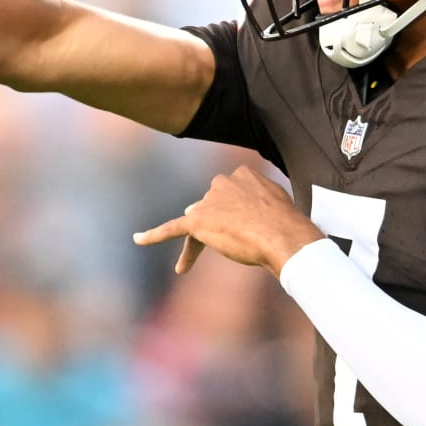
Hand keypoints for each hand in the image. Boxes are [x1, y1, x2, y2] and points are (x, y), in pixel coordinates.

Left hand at [132, 165, 322, 276]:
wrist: (283, 236)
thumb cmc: (287, 225)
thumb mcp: (277, 203)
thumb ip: (257, 201)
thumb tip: (235, 211)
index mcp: (241, 174)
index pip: (231, 193)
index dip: (240, 212)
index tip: (253, 223)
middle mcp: (221, 183)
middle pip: (212, 206)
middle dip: (223, 221)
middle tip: (244, 235)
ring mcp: (208, 202)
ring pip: (199, 222)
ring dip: (207, 237)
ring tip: (218, 251)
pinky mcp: (197, 222)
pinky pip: (171, 228)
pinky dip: (153, 235)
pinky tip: (137, 239)